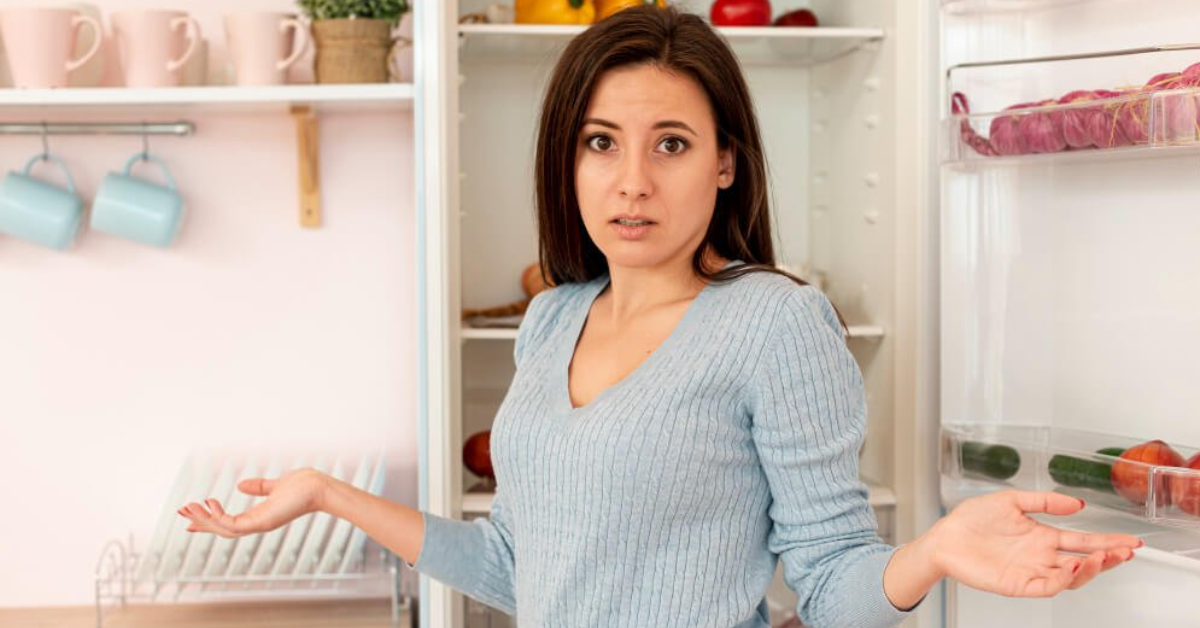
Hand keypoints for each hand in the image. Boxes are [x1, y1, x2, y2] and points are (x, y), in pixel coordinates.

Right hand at [177, 468, 329, 537]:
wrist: (319, 487)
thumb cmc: (303, 486)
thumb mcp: (275, 485)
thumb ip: (259, 487)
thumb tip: (241, 485)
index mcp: (258, 516)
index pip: (229, 522)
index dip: (209, 520)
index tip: (191, 516)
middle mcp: (257, 523)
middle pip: (222, 528)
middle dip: (201, 522)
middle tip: (181, 512)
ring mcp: (259, 525)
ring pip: (223, 529)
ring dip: (204, 519)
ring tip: (188, 507)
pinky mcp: (262, 523)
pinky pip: (232, 524)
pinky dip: (218, 516)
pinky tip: (208, 503)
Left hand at [930, 490, 1142, 596]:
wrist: (944, 538)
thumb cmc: (971, 520)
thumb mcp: (1011, 500)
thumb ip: (1044, 501)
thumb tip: (1077, 503)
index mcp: (1042, 536)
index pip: (1082, 541)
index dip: (1107, 541)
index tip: (1130, 540)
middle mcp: (1041, 556)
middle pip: (1085, 562)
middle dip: (1109, 557)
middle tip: (1128, 551)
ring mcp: (1031, 571)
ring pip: (1071, 577)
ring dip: (1091, 569)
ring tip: (1104, 556)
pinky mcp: (1018, 584)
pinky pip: (1046, 586)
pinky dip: (1063, 580)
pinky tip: (1074, 567)